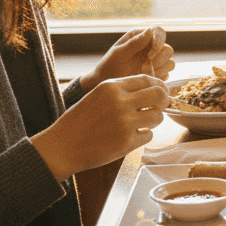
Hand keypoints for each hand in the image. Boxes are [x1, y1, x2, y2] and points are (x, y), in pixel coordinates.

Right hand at [31, 74, 167, 179]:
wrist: (62, 146)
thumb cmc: (79, 121)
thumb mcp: (97, 95)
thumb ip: (122, 91)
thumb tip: (152, 89)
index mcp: (112, 87)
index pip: (148, 79)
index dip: (159, 86)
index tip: (162, 92)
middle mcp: (120, 102)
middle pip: (159, 95)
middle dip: (164, 101)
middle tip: (160, 107)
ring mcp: (125, 122)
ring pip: (158, 116)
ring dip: (154, 120)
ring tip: (142, 123)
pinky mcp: (127, 142)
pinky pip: (149, 135)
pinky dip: (144, 136)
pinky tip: (132, 136)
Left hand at [84, 26, 174, 90]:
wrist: (104, 85)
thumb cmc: (108, 66)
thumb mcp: (118, 54)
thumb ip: (134, 43)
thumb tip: (150, 31)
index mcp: (141, 37)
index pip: (159, 32)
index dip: (159, 42)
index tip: (150, 55)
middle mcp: (150, 48)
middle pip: (168, 50)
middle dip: (160, 59)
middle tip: (144, 67)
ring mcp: (155, 62)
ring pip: (170, 63)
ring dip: (159, 70)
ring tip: (142, 75)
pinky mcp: (157, 74)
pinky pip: (167, 76)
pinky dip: (159, 78)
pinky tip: (145, 80)